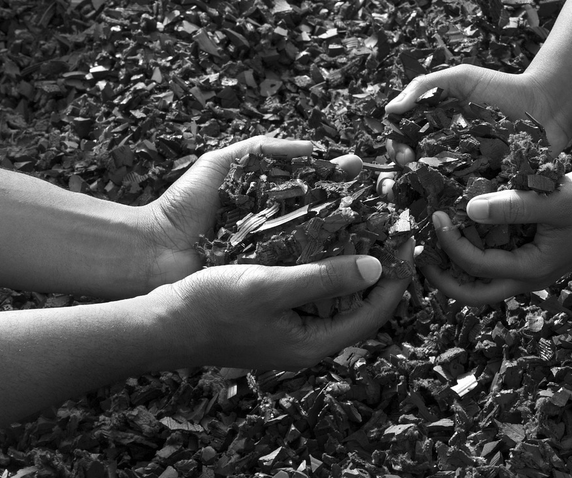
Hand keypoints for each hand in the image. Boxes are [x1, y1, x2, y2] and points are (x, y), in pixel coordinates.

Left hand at [138, 137, 361, 289]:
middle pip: (330, 215)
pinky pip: (307, 276)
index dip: (342, 175)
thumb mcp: (220, 165)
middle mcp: (281, 231)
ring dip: (356, 236)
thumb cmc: (181, 207)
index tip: (360, 167)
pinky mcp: (271, 285)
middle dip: (359, 203)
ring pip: (326, 246)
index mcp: (272, 200)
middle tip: (384, 195)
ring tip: (380, 225)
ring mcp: (278, 260)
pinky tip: (357, 260)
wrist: (149, 252)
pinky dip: (332, 269)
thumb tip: (313, 147)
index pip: (318, 183)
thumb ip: (262, 149)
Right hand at [155, 239, 414, 370]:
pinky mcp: (276, 316)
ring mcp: (292, 330)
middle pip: (360, 306)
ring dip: (353, 263)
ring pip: (337, 296)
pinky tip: (326, 238)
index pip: (374, 315)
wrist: (161, 324)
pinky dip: (326, 266)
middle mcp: (308, 340)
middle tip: (392, 231)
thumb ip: (324, 278)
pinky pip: (314, 291)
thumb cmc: (212, 307)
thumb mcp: (271, 286)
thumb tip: (377, 267)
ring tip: (368, 228)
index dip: (396, 279)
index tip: (409, 243)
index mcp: (313, 343)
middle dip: (379, 269)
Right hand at [377, 65, 571, 198]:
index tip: (402, 153)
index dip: (397, 150)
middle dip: (402, 179)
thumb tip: (389, 111)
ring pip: (435, 194)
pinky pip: (468, 205)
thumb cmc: (502, 88)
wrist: (547, 104)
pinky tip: (446, 211)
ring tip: (418, 196)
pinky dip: (454, 211)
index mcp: (434, 133)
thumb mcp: (461, 78)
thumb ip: (423, 87)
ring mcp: (466, 177)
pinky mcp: (488, 192)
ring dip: (420, 198)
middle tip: (405, 176)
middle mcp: (446, 158)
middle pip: (414, 174)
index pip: (404, 145)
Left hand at [420, 168, 571, 304]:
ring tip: (430, 243)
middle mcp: (527, 277)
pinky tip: (459, 228)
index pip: (477, 266)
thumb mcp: (553, 200)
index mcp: (531, 270)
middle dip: (443, 279)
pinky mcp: (530, 255)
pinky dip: (472, 252)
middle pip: (473, 293)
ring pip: (482, 281)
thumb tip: (469, 210)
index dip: (450, 242)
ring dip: (455, 266)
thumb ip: (512, 207)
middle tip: (418, 256)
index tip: (436, 214)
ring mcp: (528, 268)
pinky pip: (493, 262)